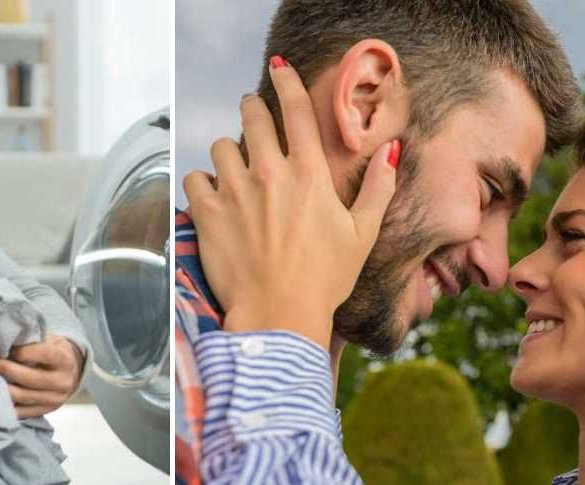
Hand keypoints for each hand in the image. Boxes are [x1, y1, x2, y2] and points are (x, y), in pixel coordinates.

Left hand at [0, 333, 83, 417]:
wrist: (71, 372)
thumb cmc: (54, 351)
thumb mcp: (49, 341)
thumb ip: (32, 342)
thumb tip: (4, 343)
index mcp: (64, 360)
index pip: (44, 354)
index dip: (23, 351)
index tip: (5, 347)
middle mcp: (62, 382)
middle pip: (29, 378)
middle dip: (4, 369)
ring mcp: (55, 399)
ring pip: (23, 396)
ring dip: (1, 388)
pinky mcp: (45, 411)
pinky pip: (22, 411)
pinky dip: (6, 404)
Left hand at [182, 56, 399, 348]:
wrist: (279, 315)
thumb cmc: (324, 279)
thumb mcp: (362, 234)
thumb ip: (378, 189)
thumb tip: (390, 152)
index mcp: (309, 174)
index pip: (296, 111)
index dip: (287, 82)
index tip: (280, 68)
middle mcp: (269, 174)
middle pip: (252, 118)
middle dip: (251, 110)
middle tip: (252, 114)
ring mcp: (234, 192)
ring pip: (220, 147)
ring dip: (226, 153)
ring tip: (233, 168)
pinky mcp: (207, 213)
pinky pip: (194, 179)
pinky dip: (201, 184)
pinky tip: (212, 197)